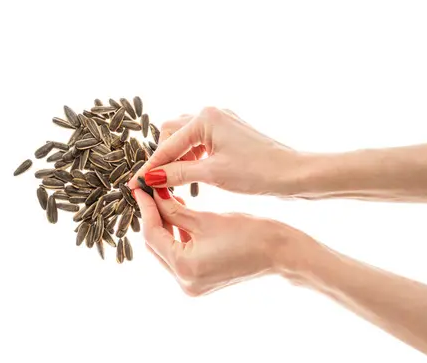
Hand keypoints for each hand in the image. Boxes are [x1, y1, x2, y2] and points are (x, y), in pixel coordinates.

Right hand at [128, 107, 302, 195]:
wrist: (292, 174)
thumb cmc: (257, 172)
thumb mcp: (212, 174)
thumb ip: (178, 174)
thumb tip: (150, 177)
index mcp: (205, 118)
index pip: (167, 145)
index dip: (150, 167)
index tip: (134, 185)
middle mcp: (212, 114)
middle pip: (172, 133)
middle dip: (164, 158)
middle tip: (159, 183)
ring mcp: (223, 122)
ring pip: (187, 139)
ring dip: (179, 159)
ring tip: (177, 183)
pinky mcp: (231, 134)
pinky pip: (202, 143)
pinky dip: (194, 158)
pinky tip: (195, 176)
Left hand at [132, 186, 295, 295]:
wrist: (280, 253)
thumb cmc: (249, 233)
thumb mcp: (206, 219)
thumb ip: (174, 209)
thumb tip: (152, 195)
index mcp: (185, 268)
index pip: (153, 235)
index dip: (146, 209)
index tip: (141, 188)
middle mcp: (185, 283)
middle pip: (157, 246)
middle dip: (154, 218)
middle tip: (153, 192)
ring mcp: (193, 286)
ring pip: (168, 251)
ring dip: (166, 227)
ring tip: (168, 199)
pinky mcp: (201, 282)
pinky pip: (180, 257)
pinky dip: (179, 237)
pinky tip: (181, 216)